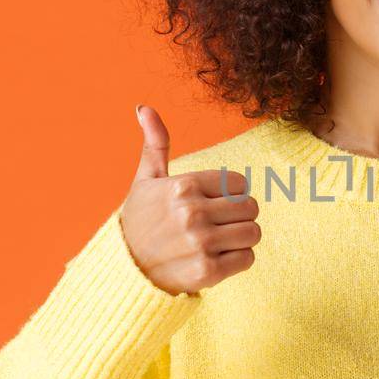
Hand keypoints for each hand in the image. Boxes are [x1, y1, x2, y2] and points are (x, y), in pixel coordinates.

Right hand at [121, 104, 260, 296]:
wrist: (124, 271)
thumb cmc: (140, 220)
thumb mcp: (145, 180)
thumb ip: (154, 144)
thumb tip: (144, 107)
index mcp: (183, 185)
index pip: (240, 183)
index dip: (231, 194)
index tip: (213, 203)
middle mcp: (192, 213)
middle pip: (251, 207)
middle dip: (238, 216)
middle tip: (217, 225)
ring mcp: (200, 243)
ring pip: (253, 233)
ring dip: (241, 239)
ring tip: (218, 241)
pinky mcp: (206, 272)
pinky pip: (248, 259)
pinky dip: (237, 261)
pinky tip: (215, 259)